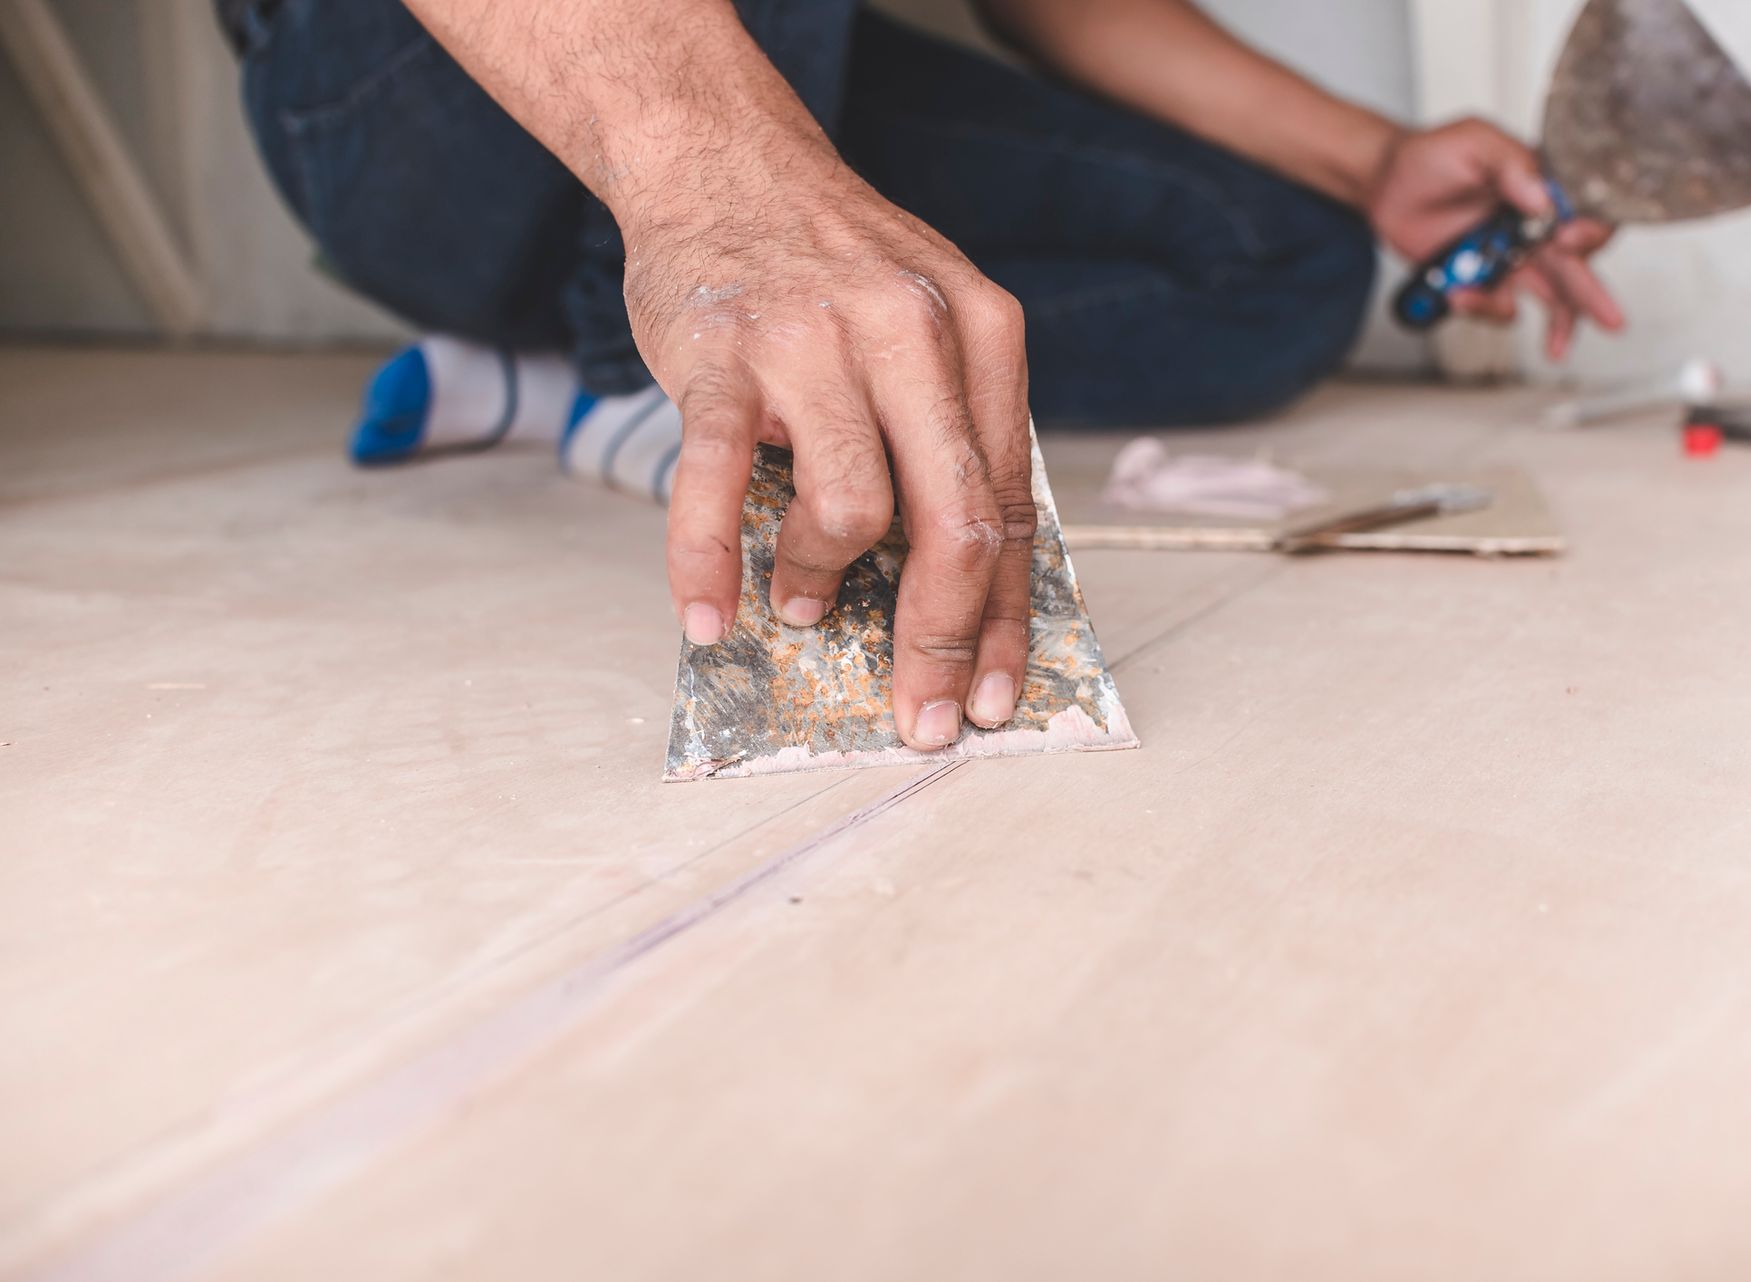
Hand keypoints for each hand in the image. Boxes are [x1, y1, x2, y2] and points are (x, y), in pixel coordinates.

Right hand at [618, 119, 1033, 750]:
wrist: (724, 159)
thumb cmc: (831, 266)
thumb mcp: (930, 322)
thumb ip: (953, 431)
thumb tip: (960, 582)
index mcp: (981, 334)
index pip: (1010, 504)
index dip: (1005, 616)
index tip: (994, 691)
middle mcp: (912, 334)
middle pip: (955, 522)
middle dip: (943, 639)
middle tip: (921, 711)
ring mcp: (814, 342)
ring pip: (852, 510)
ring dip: (824, 584)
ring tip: (801, 604)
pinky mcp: (721, 356)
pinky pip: (718, 487)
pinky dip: (707, 566)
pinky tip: (709, 618)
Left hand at [1367, 118, 1623, 358]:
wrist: (1386, 185)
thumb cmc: (1432, 155)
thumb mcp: (1473, 142)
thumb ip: (1509, 163)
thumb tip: (1541, 196)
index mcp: (1544, 187)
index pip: (1587, 213)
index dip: (1589, 230)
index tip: (1568, 238)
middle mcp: (1536, 226)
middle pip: (1577, 265)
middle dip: (1594, 295)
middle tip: (1612, 320)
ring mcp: (1512, 257)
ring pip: (1550, 296)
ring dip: (1555, 322)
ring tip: (1554, 347)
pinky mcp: (1485, 280)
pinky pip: (1499, 305)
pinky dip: (1485, 308)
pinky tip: (1459, 296)